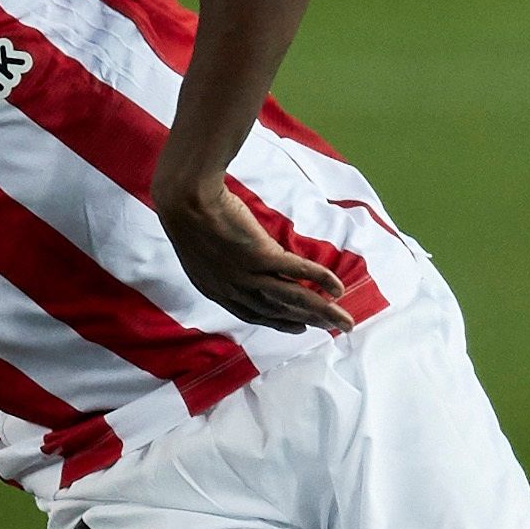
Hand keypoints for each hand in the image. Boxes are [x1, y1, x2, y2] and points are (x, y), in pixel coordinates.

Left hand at [159, 177, 354, 333]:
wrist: (185, 200)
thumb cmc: (187, 212)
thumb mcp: (199, 246)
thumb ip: (220, 258)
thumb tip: (239, 252)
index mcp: (215, 289)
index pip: (252, 313)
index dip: (278, 322)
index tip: (298, 327)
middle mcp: (233, 289)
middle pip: (278, 311)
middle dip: (307, 321)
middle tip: (331, 329)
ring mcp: (247, 275)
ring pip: (292, 299)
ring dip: (322, 312)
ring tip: (344, 322)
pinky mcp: (260, 256)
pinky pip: (297, 271)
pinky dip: (319, 279)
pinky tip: (338, 288)